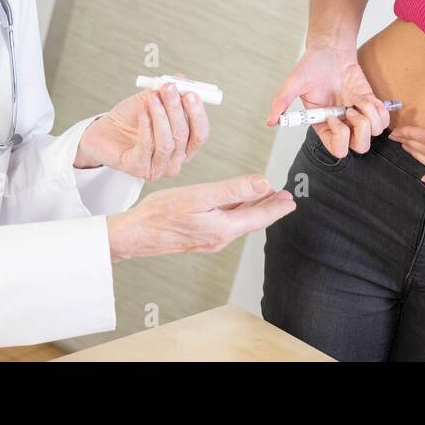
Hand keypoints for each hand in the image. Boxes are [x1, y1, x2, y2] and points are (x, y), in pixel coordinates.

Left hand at [77, 75, 208, 181]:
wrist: (104, 132)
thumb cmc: (132, 119)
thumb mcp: (152, 100)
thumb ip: (168, 92)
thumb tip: (182, 79)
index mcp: (185, 145)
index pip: (201, 133)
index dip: (198, 113)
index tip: (191, 93)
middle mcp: (175, 160)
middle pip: (183, 136)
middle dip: (176, 109)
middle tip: (169, 88)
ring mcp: (158, 168)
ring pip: (167, 143)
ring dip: (160, 116)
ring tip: (151, 98)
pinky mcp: (139, 169)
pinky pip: (147, 147)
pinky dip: (146, 126)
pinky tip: (142, 112)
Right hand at [106, 174, 295, 261]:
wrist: (134, 235)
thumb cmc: (161, 214)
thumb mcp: (201, 196)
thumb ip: (234, 190)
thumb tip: (263, 184)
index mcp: (224, 229)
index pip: (259, 217)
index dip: (276, 207)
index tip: (290, 199)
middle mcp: (219, 238)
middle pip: (251, 220)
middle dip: (269, 208)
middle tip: (284, 198)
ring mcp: (207, 239)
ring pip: (238, 222)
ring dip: (253, 209)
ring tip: (265, 199)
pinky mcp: (197, 237)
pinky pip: (225, 223)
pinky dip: (236, 212)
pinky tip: (234, 205)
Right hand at [265, 44, 389, 157]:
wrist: (330, 50)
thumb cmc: (311, 66)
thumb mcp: (293, 83)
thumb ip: (281, 102)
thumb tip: (270, 121)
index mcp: (323, 125)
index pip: (337, 149)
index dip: (339, 137)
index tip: (333, 117)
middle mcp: (342, 124)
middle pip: (359, 147)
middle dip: (359, 131)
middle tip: (350, 111)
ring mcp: (358, 115)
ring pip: (374, 133)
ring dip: (370, 117)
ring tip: (358, 101)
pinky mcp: (370, 104)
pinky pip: (384, 118)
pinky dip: (379, 109)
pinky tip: (367, 98)